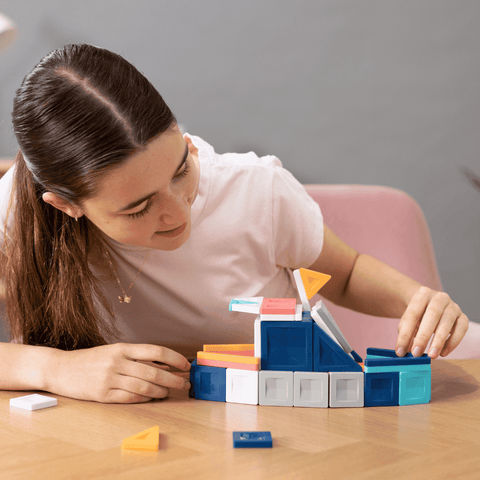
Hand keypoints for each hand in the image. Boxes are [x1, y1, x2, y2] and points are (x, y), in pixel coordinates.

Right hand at [47, 343, 190, 402]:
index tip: (186, 365)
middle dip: (173, 379)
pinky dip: (144, 399)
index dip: (174, 359)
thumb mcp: (114, 352)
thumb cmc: (92, 359)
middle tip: (184, 384)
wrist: (61, 368)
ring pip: (143, 387)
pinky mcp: (102, 395)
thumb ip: (137, 357)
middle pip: (153, 372)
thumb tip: (164, 365)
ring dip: (160, 391)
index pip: (156, 351)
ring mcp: (109, 379)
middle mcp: (117, 362)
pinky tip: (152, 399)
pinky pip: (129, 398)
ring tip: (169, 393)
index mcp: (123, 348)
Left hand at [396, 286, 468, 358]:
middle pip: (432, 316)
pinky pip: (461, 329)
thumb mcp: (408, 320)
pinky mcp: (463, 317)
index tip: (400, 350)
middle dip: (423, 337)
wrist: (430, 303)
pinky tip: (443, 353)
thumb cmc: (417, 314)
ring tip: (431, 356)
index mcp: (422, 294)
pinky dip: (453, 342)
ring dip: (438, 341)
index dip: (405, 334)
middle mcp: (439, 298)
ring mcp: (453, 306)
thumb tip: (403, 352)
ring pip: (447, 323)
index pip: (412, 314)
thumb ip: (405, 334)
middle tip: (416, 353)